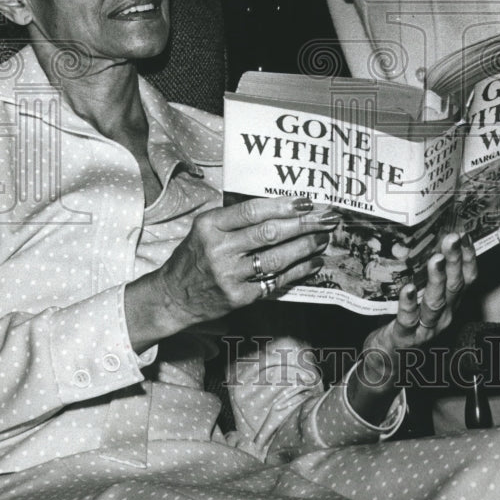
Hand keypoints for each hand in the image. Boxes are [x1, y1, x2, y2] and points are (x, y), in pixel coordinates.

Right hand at [154, 196, 334, 324]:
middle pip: (269, 233)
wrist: (173, 296)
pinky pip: (275, 281)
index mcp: (210, 225)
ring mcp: (229, 276)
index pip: (252, 211)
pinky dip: (298, 271)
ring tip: (322, 239)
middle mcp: (219, 249)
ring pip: (277, 258)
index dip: (282, 205)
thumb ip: (235, 218)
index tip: (307, 202)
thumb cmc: (195, 256)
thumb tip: (282, 207)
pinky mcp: (239, 297)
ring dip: (305, 247)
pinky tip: (312, 263)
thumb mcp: (205, 228)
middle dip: (303, 225)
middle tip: (326, 219)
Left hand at [361, 233, 476, 367]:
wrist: (389, 360)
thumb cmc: (407, 322)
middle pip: (453, 286)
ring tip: (436, 260)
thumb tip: (429, 241)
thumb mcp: (423, 298)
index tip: (465, 234)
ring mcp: (426, 328)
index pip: (466, 279)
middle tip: (453, 238)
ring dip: (437, 280)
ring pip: (435, 303)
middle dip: (454, 261)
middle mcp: (443, 315)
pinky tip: (408, 288)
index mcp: (449, 303)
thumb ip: (429, 276)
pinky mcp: (405, 337)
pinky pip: (408, 319)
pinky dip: (409, 303)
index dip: (468, 258)